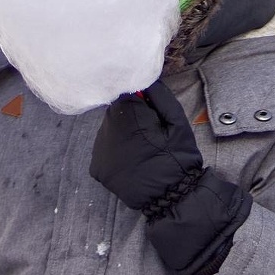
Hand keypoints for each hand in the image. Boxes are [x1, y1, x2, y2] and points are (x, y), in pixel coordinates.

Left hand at [89, 79, 202, 211]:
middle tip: (149, 136)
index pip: (126, 94)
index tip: (152, 116)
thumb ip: (159, 96)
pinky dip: (116, 154)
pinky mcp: (97, 168)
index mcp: (127, 114)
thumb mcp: (177, 121)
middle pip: (115, 113)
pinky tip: (131, 163)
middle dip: (130, 119)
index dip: (141, 104)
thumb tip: (144, 78)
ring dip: (121, 136)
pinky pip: (105, 151)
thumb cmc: (177, 157)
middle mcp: (106, 129)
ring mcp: (99, 150)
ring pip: (109, 132)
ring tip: (141, 152)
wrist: (170, 197)